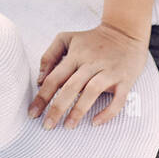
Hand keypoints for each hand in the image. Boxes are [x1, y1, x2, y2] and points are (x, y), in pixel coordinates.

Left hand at [28, 23, 149, 128]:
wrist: (125, 31)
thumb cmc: (93, 39)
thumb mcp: (67, 39)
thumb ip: (50, 56)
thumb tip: (40, 80)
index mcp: (75, 55)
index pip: (54, 78)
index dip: (42, 97)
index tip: (33, 113)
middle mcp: (91, 63)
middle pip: (71, 87)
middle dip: (57, 108)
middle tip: (47, 126)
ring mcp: (109, 72)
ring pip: (92, 92)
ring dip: (79, 110)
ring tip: (68, 126)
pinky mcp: (124, 80)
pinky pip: (118, 99)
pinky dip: (107, 112)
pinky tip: (95, 122)